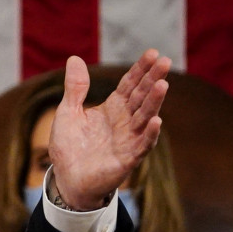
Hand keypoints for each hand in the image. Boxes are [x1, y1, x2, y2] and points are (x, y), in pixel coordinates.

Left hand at [49, 49, 170, 209]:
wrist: (67, 178)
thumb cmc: (69, 146)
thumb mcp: (68, 112)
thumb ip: (75, 88)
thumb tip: (74, 58)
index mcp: (112, 108)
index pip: (129, 85)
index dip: (140, 70)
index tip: (152, 53)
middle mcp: (124, 121)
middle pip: (141, 96)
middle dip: (152, 79)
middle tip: (165, 61)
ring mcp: (128, 139)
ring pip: (145, 117)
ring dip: (154, 102)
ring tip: (162, 85)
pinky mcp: (127, 158)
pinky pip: (141, 145)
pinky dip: (149, 134)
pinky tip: (157, 121)